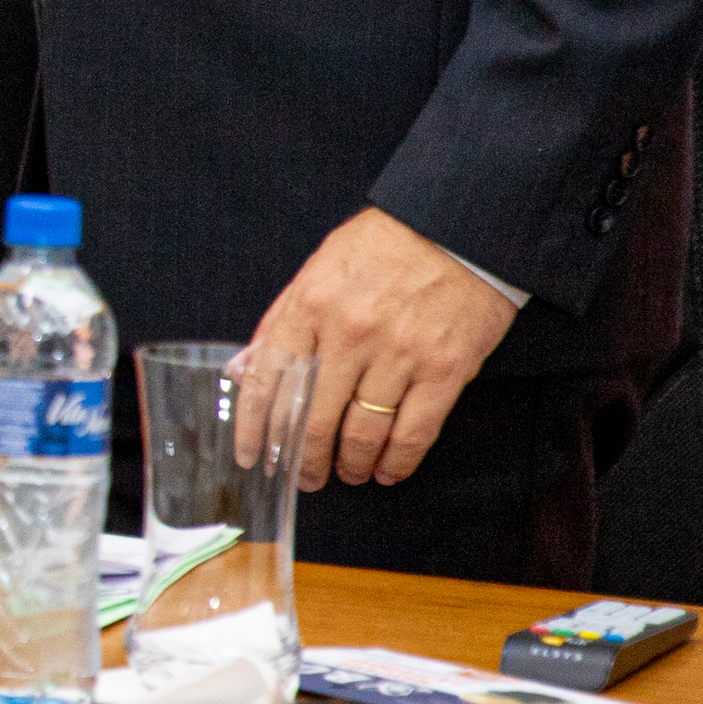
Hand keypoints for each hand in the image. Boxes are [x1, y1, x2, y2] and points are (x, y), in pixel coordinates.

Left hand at [236, 206, 519, 488]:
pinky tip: (388, 470)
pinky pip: (413, 433)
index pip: (269, 381)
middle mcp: (349, 332)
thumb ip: (281, 321)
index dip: (256, 428)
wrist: (458, 228)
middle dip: (304, 460)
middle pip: (314, 419)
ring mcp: (398, 353)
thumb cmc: (384, 246)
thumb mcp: (319, 269)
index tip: (253, 456)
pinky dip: (397, 462)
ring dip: (351, 465)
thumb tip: (244, 370)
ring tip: (348, 472)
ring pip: (362, 434)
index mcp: (311, 304)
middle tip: (304, 476)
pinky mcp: (443, 370)